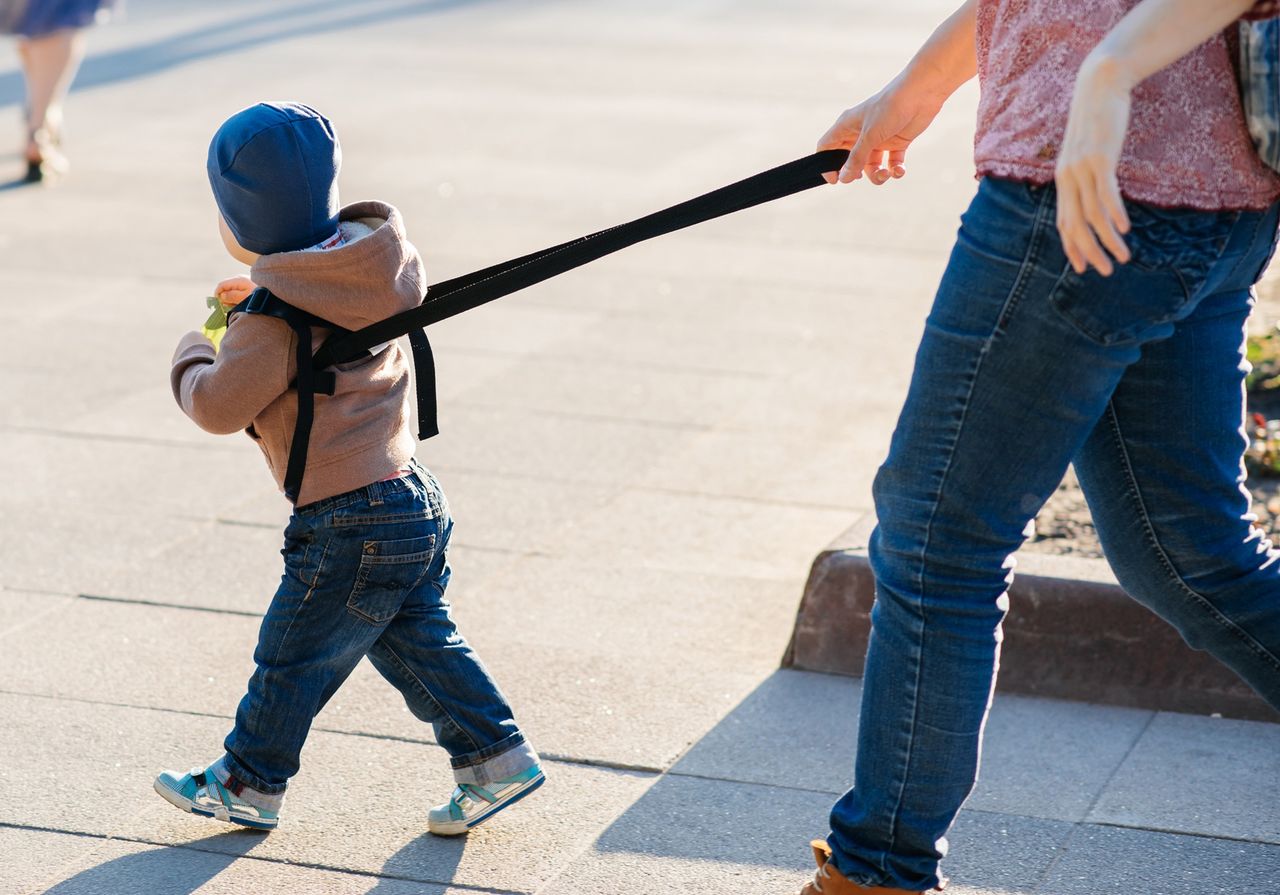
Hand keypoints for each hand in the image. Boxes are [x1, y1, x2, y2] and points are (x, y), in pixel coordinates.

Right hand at [214, 275, 256, 307]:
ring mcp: (244, 282)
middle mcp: (240, 279)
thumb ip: (232, 296)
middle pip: (226, 287)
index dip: (217, 294)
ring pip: (231, 290)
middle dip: (224, 298)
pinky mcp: (248, 286)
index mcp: (238, 280)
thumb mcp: (245, 298)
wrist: (275, 295)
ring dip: (231, 299)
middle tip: (228, 307)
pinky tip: (240, 304)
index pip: (221, 285)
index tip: (218, 304)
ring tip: (235, 307)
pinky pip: (238, 291)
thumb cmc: (260, 297)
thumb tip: (221, 296)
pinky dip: (236, 298)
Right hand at [817, 77, 946, 184]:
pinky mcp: (896, 142)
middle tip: (860, 177)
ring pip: (871, 166)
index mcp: (847, 126)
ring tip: (885, 174)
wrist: (921, 93)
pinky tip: (899, 170)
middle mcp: (861, 133)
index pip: (827, 146)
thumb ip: (856, 159)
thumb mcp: (870, 136)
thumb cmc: (890, 108)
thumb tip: (843, 178)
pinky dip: (894, 170)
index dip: (826, 164)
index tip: (835, 180)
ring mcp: (879, 139)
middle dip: (855, 172)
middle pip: (849, 161)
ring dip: (877, 174)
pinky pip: (891, 163)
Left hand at [1055, 56, 1132, 275]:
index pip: (1064, 223)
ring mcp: (1081, 168)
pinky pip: (1105, 193)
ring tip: (1123, 256)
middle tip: (1104, 271)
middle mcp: (1068, 178)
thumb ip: (1090, 174)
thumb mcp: (1090, 151)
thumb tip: (1099, 195)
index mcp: (1063, 180)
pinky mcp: (1099, 158)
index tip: (1083, 268)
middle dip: (1090, 251)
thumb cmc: (1098, 120)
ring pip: (1092, 214)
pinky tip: (1124, 229)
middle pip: (1076, 225)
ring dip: (1107, 239)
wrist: (1099, 86)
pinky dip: (1114, 213)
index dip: (1073, 248)